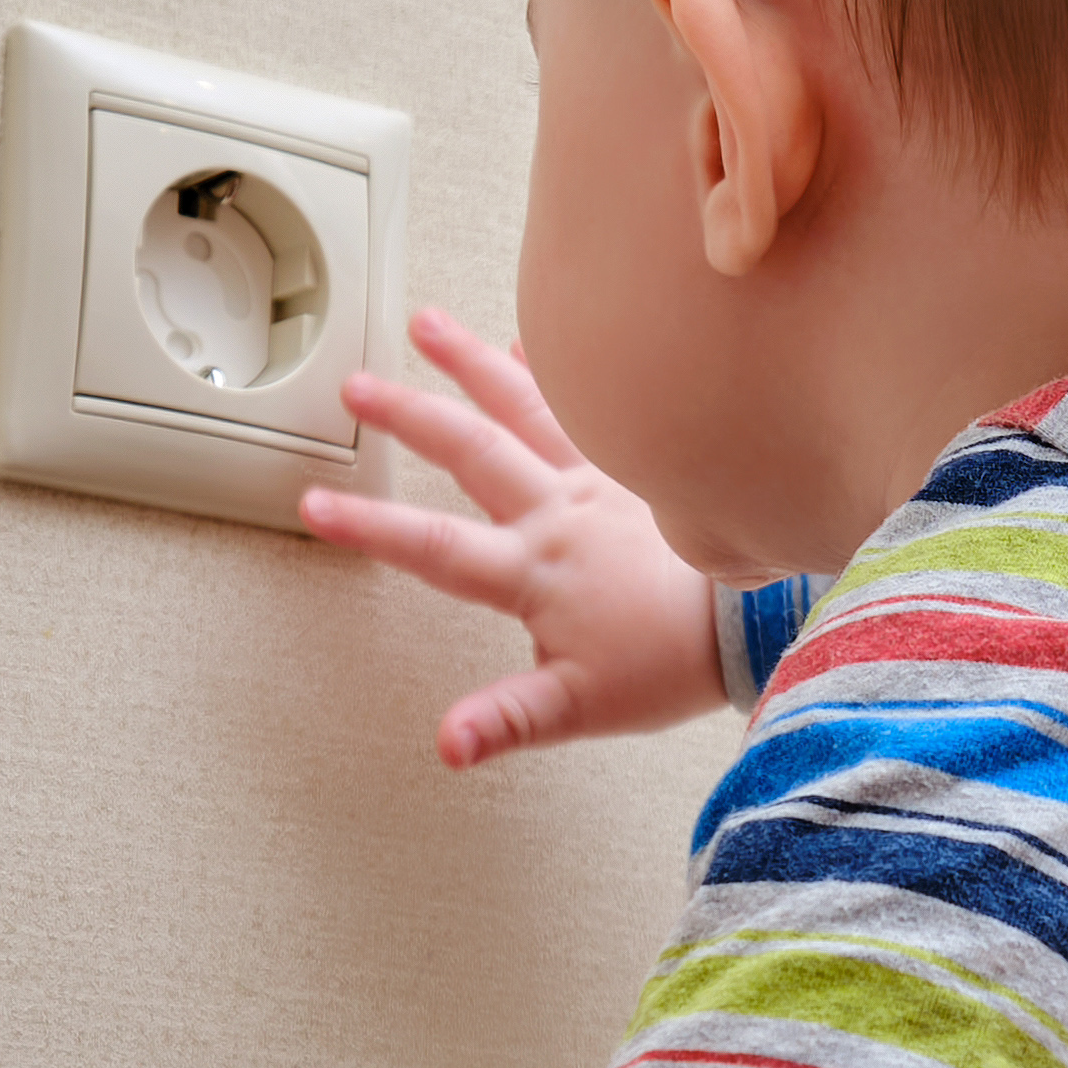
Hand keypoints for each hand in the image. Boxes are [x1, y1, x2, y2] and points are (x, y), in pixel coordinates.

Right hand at [309, 309, 726, 767]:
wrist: (751, 626)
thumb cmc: (666, 664)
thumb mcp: (579, 707)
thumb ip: (506, 720)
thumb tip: (446, 744)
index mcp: (535, 571)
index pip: (435, 547)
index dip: (371, 525)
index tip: (316, 504)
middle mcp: (558, 512)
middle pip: (471, 451)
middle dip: (408, 416)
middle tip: (354, 386)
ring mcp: (597, 482)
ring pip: (526, 409)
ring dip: (473, 363)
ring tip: (426, 323)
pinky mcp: (633, 468)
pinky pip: (587, 410)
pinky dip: (554, 374)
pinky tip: (525, 344)